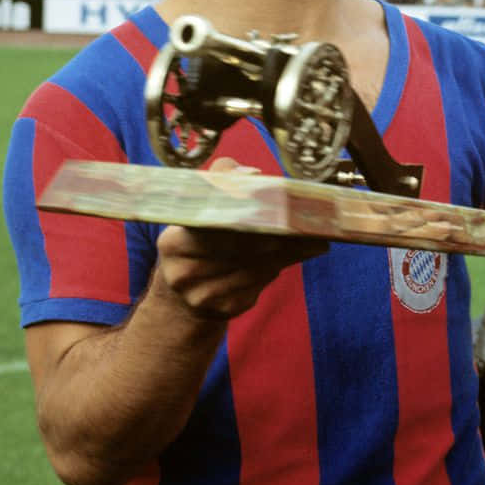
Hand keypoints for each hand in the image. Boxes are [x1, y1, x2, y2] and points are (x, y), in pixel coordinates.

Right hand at [154, 159, 328, 320]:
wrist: (183, 297)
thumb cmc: (198, 240)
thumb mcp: (197, 209)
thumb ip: (221, 179)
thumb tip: (252, 175)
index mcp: (173, 243)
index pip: (214, 225)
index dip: (245, 214)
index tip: (275, 205)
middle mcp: (183, 273)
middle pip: (239, 248)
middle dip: (274, 233)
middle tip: (304, 222)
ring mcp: (203, 296)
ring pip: (254, 267)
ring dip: (285, 251)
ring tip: (311, 237)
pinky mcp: (224, 309)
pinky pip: (258, 284)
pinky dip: (278, 267)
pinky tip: (296, 254)